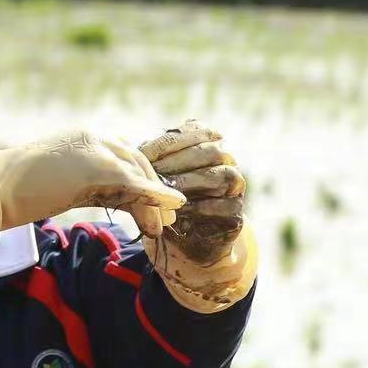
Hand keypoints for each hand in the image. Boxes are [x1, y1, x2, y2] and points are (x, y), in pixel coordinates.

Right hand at [0, 129, 182, 231]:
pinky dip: (153, 194)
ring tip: (162, 225)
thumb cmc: (17, 191)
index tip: (153, 204)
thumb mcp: (61, 185)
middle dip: (152, 191)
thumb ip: (88, 186)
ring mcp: (95, 147)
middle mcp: (93, 136)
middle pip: (135, 163)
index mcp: (82, 138)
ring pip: (136, 172)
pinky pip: (133, 181)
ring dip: (153, 199)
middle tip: (166, 218)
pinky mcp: (96, 164)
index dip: (141, 181)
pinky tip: (168, 206)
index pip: (122, 156)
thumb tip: (111, 200)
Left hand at [139, 120, 244, 259]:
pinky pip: (225, 206)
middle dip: (177, 162)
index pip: (195, 131)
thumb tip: (131, 149)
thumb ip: (149, 158)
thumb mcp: (153, 174)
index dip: (167, 142)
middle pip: (210, 151)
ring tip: (163, 191)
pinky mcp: (236, 214)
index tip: (141, 153)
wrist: (183, 236)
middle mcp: (226, 159)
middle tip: (152, 174)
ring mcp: (235, 186)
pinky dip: (201, 207)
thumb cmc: (164, 196)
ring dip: (189, 183)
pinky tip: (179, 210)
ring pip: (221, 176)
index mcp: (208, 141)